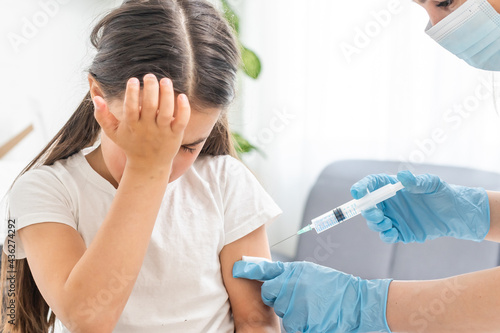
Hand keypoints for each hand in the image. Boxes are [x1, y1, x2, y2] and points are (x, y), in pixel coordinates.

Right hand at [93, 74, 189, 169]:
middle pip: (150, 106)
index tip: (133, 80)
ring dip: (167, 94)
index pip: (131, 108)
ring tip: (165, 81)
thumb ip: (102, 116)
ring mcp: (163, 131)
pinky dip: (183, 109)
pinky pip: (181, 121)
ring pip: (166, 111)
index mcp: (132, 125)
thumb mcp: (113, 132)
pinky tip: (182, 96)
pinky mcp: (176, 134)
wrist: (149, 165)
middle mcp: (148, 128)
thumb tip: (96, 98)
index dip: (132, 93)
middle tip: (150, 76)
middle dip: (151, 88)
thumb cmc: (130, 144)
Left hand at [233, 260, 391, 332]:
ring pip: (283, 313)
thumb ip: (287, 274)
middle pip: (271, 296)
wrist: (357, 301)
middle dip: (280, 298)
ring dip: (292, 312)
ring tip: (311, 306)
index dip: (250, 271)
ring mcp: (297, 308)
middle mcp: (291, 289)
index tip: (236, 269)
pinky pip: (293, 326)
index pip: (266, 275)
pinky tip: (314, 316)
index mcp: (292, 273)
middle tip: (298, 296)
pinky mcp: (304, 324)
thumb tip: (270, 277)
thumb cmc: (334, 285)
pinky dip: (301, 324)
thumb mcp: (309, 271)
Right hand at [350, 171, 489, 242]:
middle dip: (366, 209)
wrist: (454, 214)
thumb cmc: (442, 193)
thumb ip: (417, 182)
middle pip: (368, 205)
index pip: (371, 185)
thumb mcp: (433, 184)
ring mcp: (393, 217)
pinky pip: (386, 235)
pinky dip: (386, 235)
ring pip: (374, 221)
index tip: (356, 192)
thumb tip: (402, 177)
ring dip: (375, 223)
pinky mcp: (399, 231)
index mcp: (392, 187)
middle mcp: (389, 202)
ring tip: (386, 222)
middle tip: (375, 212)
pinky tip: (393, 232)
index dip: (361, 188)